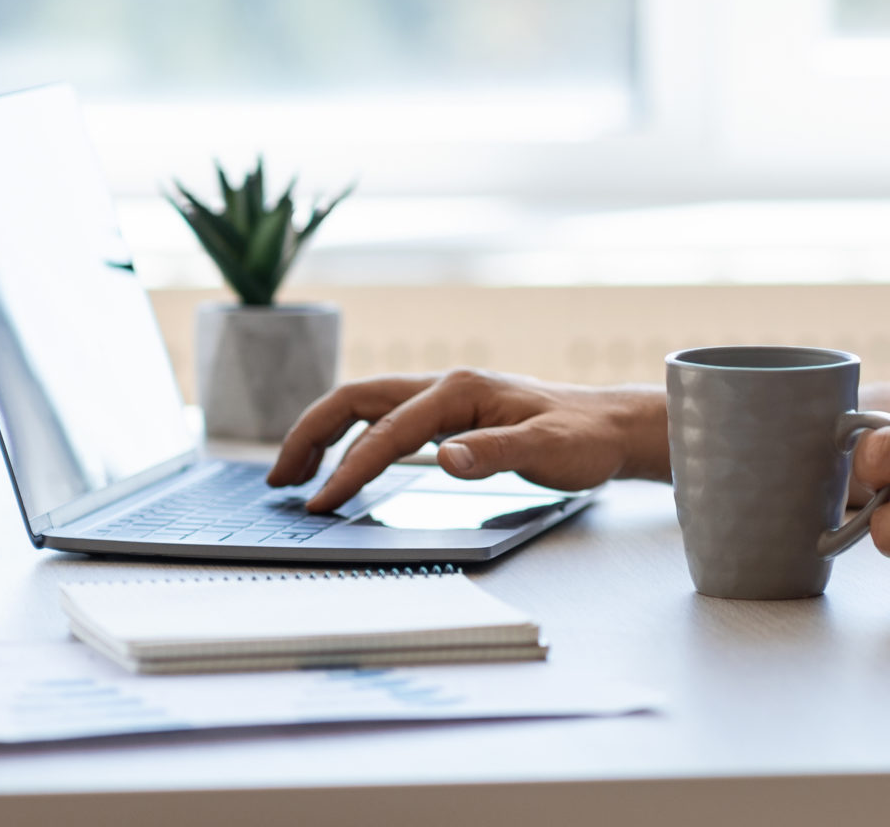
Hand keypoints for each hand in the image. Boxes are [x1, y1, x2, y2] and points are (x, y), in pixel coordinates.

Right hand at [267, 370, 664, 513]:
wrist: (610, 427)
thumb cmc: (583, 438)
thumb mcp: (547, 451)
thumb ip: (495, 454)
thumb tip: (444, 458)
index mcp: (460, 390)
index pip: (387, 431)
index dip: (349, 468)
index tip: (320, 504)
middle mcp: (445, 386)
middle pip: (357, 400)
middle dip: (310, 434)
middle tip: (278, 479)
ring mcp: (446, 397)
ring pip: (368, 406)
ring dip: (325, 433)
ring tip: (293, 472)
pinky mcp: (450, 414)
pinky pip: (386, 419)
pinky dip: (353, 436)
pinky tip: (345, 463)